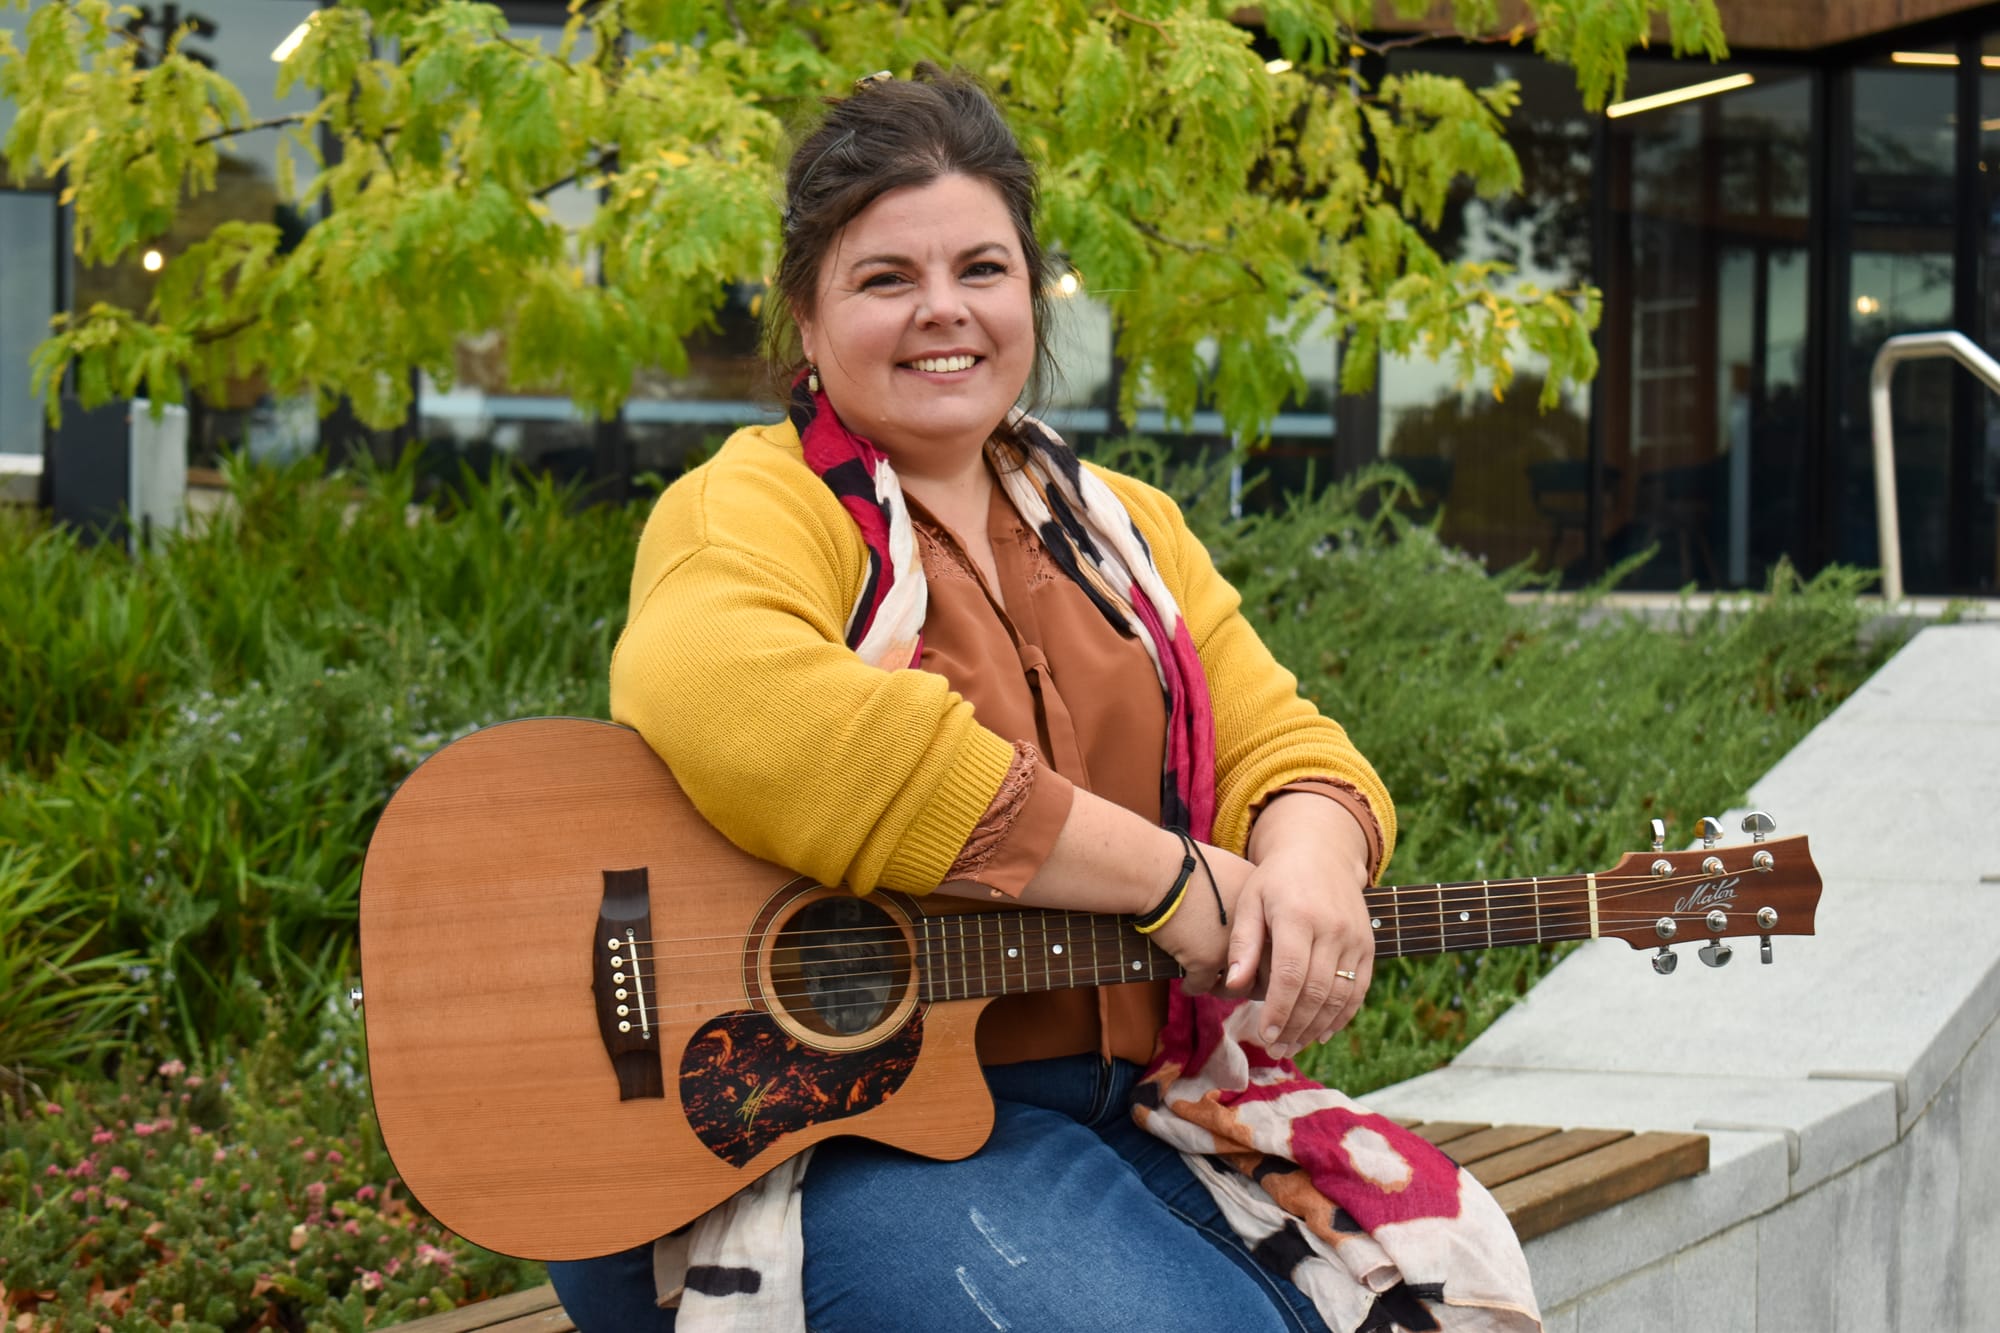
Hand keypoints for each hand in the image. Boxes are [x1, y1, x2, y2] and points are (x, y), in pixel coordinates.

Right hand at [1148, 841, 1250, 994]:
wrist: (1160, 872)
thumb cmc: (1186, 864)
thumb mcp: (1230, 870)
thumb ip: (1243, 894)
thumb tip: (1242, 912)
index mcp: (1263, 910)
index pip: (1274, 944)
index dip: (1262, 953)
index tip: (1251, 957)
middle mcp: (1254, 932)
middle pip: (1263, 970)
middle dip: (1252, 979)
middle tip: (1238, 978)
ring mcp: (1231, 950)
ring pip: (1235, 986)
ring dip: (1224, 988)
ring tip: (1214, 985)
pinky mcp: (1205, 962)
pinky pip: (1201, 986)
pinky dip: (1192, 987)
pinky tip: (1187, 984)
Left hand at [1226, 798, 1375, 1057]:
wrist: (1322, 853)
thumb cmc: (1276, 879)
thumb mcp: (1251, 900)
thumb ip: (1243, 943)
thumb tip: (1233, 985)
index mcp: (1298, 915)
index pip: (1291, 975)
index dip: (1278, 1010)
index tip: (1263, 1034)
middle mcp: (1333, 928)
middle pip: (1316, 992)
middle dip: (1295, 1027)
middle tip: (1275, 1049)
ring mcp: (1355, 937)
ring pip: (1339, 996)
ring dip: (1316, 1028)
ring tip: (1293, 1046)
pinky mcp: (1368, 945)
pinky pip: (1358, 989)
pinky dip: (1342, 1016)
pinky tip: (1321, 1033)